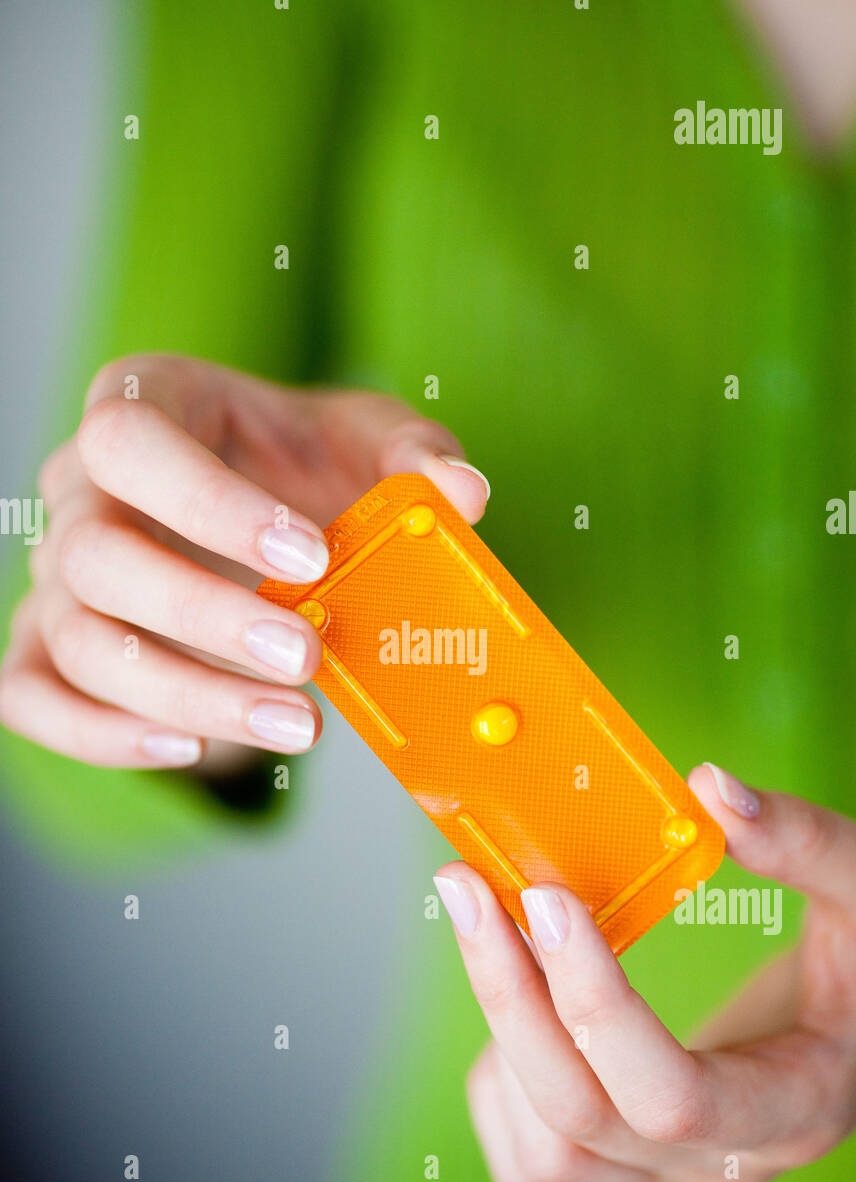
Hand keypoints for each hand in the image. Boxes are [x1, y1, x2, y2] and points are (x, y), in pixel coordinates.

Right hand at [0, 355, 487, 768]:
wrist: (261, 524)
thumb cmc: (301, 467)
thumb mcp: (366, 442)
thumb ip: (413, 458)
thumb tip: (461, 493)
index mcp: (139, 407)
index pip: (130, 441)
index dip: (207, 502)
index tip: (309, 556)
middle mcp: (78, 492)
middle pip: (94, 553)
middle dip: (203, 614)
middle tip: (307, 654)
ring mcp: (56, 576)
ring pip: (77, 641)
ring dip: (184, 693)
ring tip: (296, 723)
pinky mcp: (48, 648)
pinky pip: (34, 699)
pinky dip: (101, 735)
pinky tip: (192, 748)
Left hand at [435, 764, 855, 1181]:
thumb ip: (804, 844)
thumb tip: (711, 789)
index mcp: (791, 1108)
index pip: (672, 1095)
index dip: (596, 1005)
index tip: (549, 899)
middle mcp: (719, 1167)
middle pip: (583, 1118)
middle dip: (510, 997)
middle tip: (469, 890)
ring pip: (544, 1161)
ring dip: (502, 1047)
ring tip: (505, 948)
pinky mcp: (621, 1179)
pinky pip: (530, 1165)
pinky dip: (501, 1087)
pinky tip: (525, 1007)